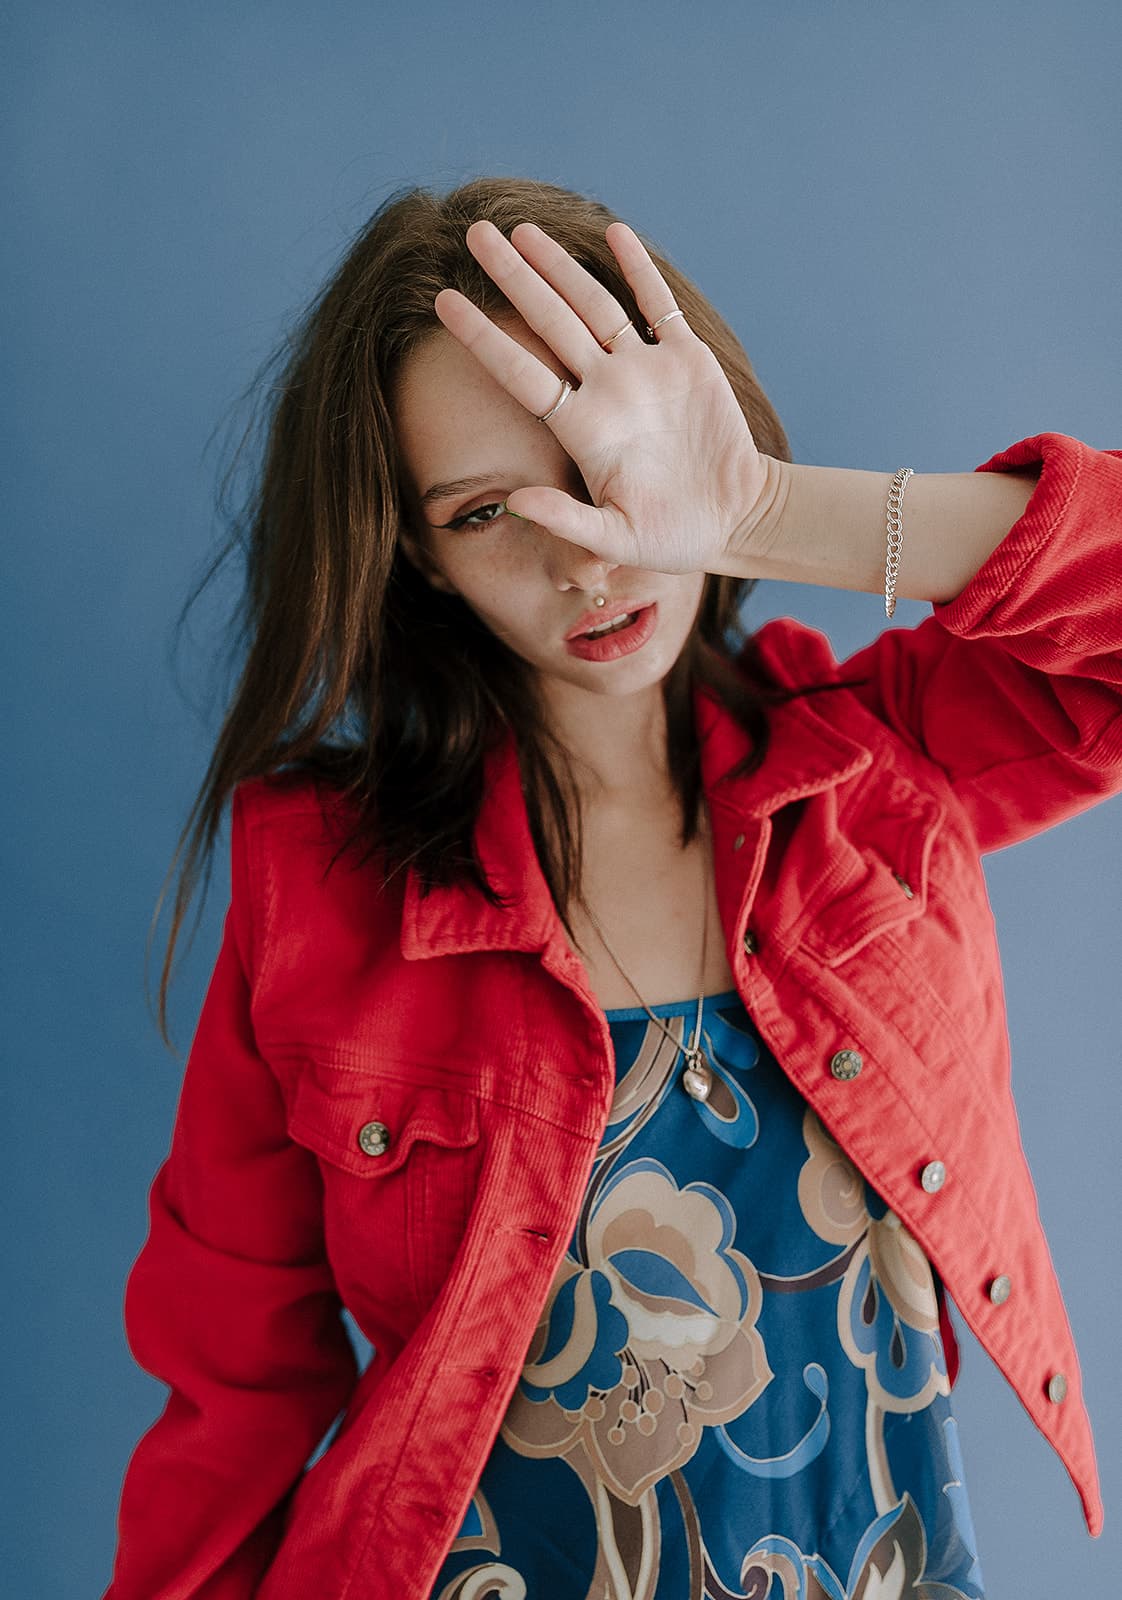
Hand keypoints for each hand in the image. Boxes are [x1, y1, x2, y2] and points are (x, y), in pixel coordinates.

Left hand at [432, 219, 771, 575]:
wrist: (732, 519)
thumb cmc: (670, 537)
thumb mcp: (616, 540)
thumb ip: (567, 521)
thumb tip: (515, 504)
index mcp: (583, 429)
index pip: (521, 373)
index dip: (483, 337)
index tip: (442, 301)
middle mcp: (606, 390)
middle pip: (550, 321)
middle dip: (514, 276)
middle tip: (475, 233)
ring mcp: (645, 371)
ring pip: (594, 304)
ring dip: (561, 266)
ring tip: (524, 229)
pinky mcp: (688, 361)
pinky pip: (658, 305)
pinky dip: (639, 270)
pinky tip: (614, 233)